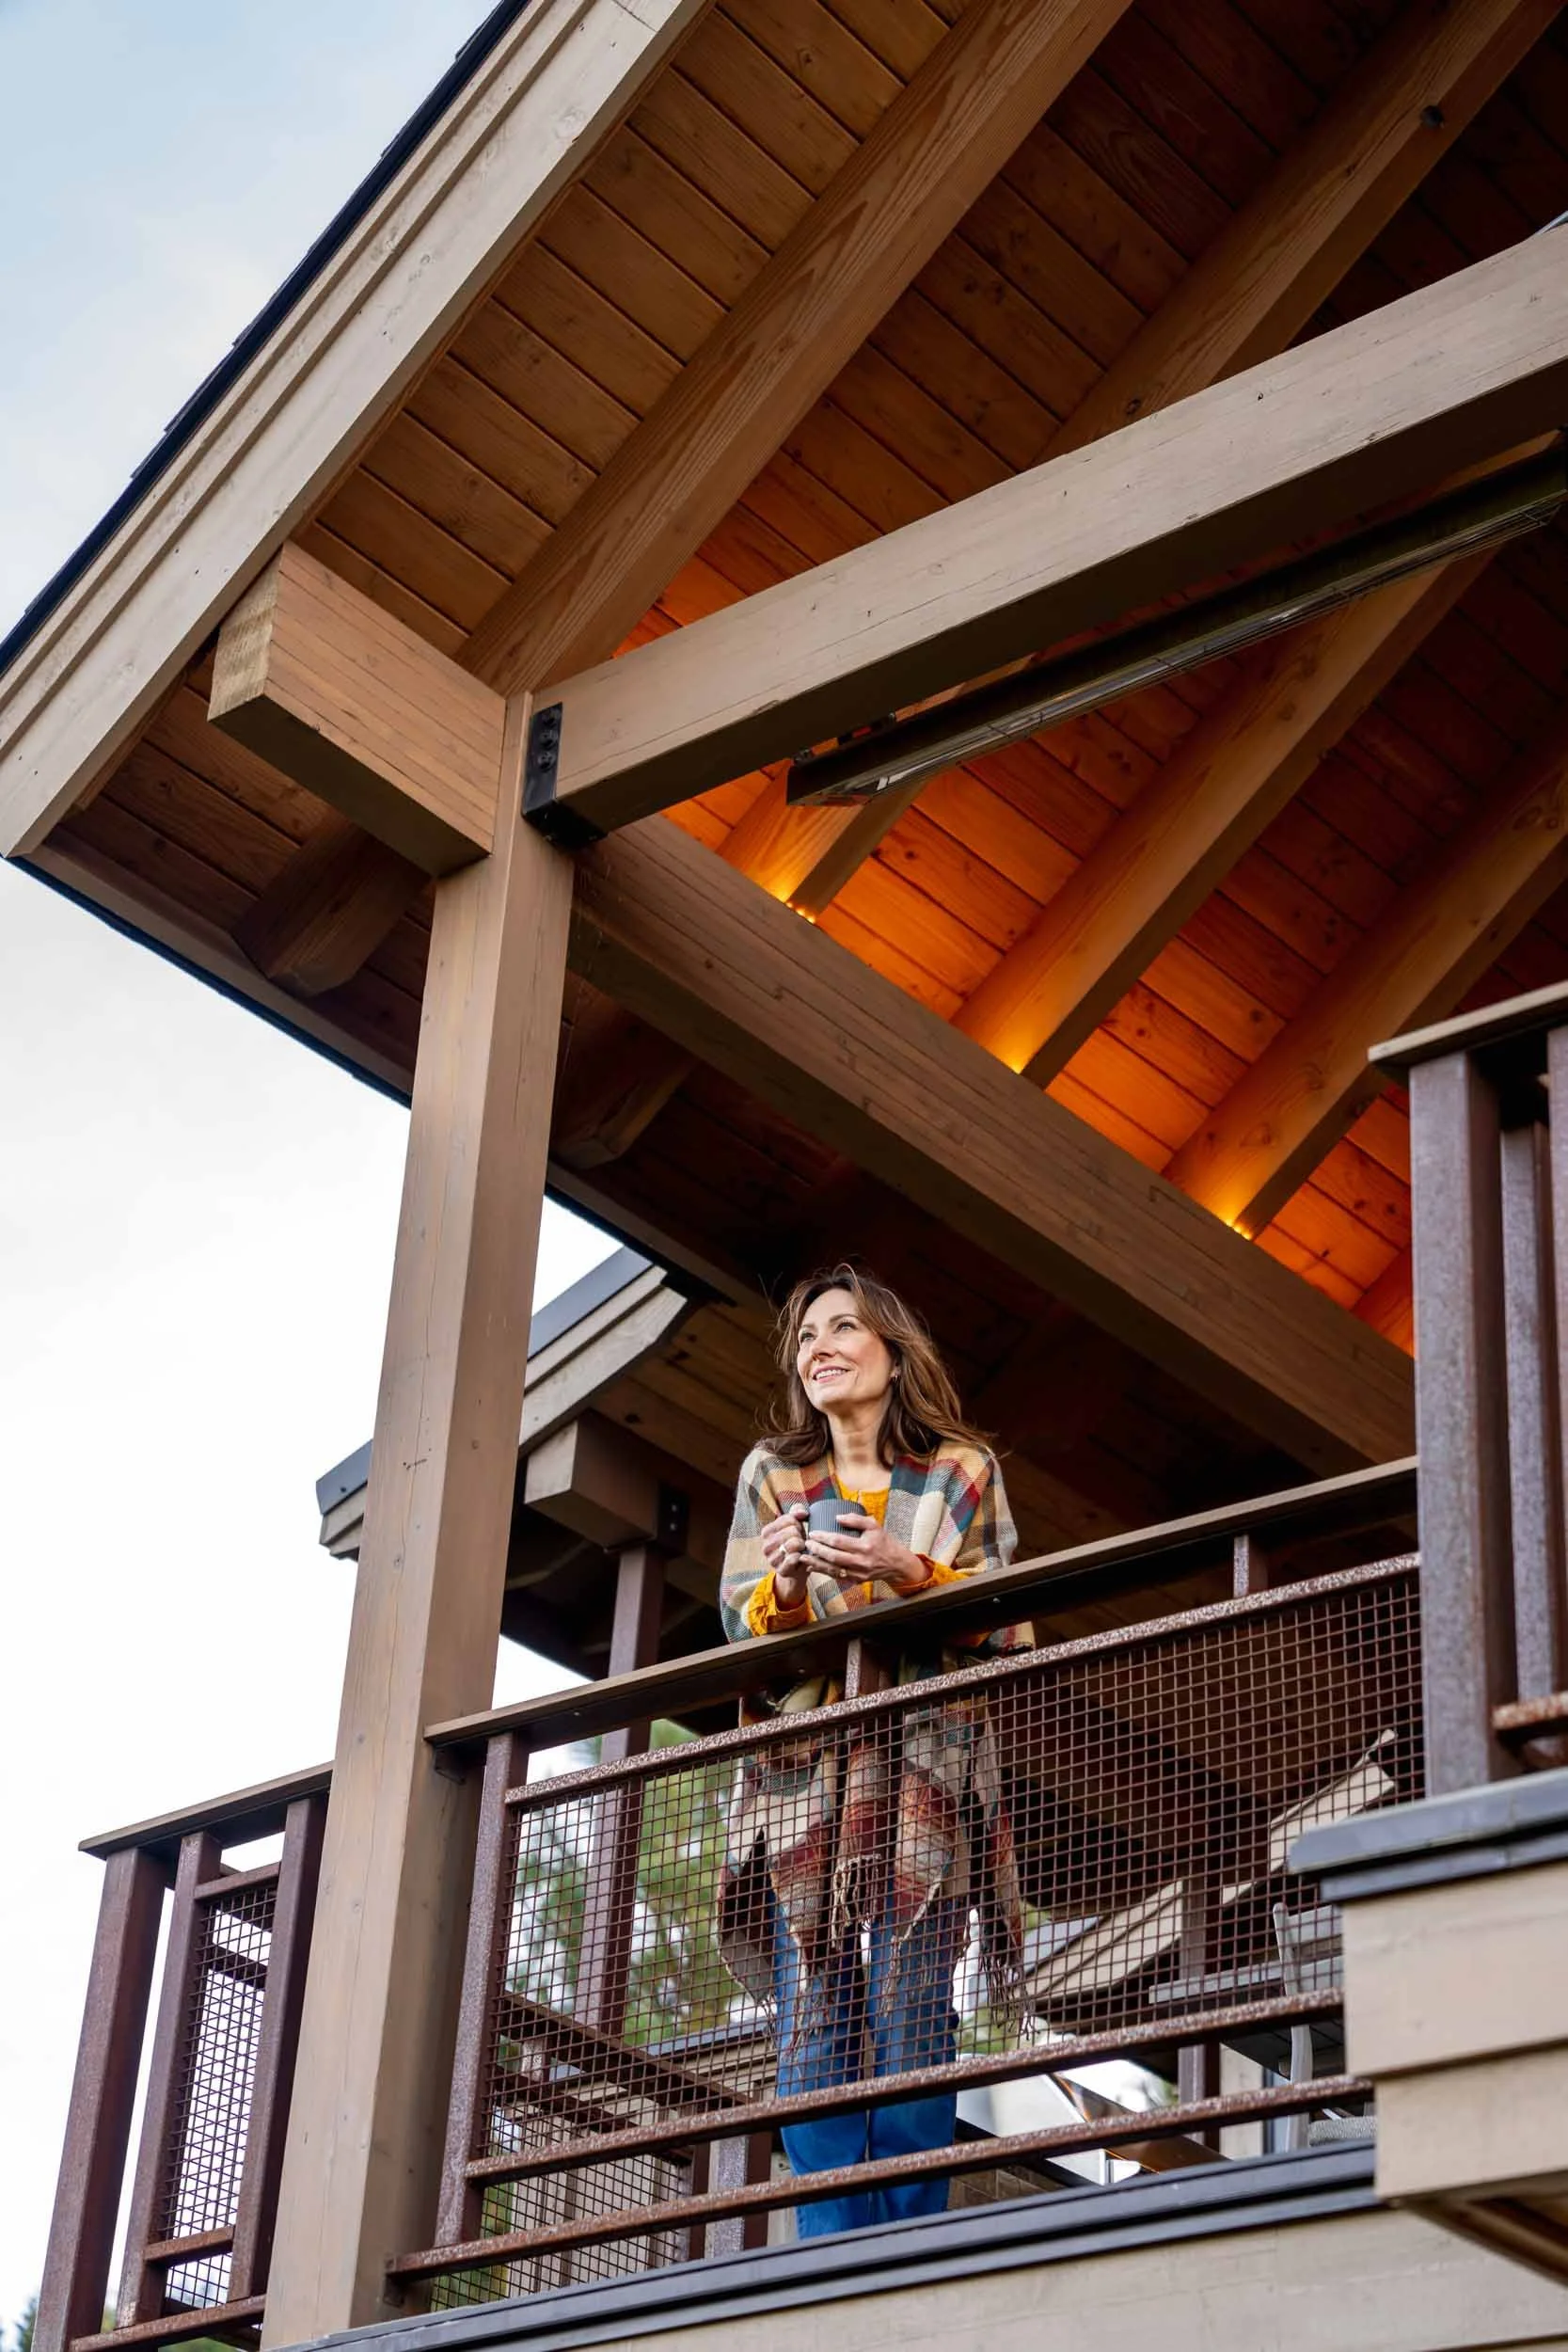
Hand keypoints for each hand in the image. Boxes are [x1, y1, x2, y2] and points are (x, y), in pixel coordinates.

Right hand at [762, 1505, 809, 1606]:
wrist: (797, 1567)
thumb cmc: (796, 1543)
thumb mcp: (795, 1525)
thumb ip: (796, 1513)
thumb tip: (802, 1513)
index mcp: (766, 1532)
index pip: (788, 1518)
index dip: (798, 1523)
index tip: (798, 1529)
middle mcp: (766, 1545)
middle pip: (792, 1531)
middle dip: (801, 1535)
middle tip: (801, 1541)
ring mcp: (772, 1559)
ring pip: (793, 1544)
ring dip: (802, 1546)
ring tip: (801, 1549)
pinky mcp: (780, 1570)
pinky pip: (793, 1558)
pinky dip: (800, 1556)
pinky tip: (800, 1556)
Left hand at [804, 1512, 931, 1594]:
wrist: (896, 1564)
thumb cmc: (884, 1541)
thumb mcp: (874, 1525)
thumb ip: (856, 1519)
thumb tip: (837, 1517)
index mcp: (865, 1546)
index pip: (839, 1541)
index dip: (823, 1537)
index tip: (812, 1533)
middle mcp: (861, 1561)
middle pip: (833, 1557)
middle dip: (817, 1550)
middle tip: (806, 1543)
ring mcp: (858, 1573)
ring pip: (833, 1569)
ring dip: (816, 1564)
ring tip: (803, 1557)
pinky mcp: (856, 1580)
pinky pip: (836, 1576)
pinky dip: (823, 1572)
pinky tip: (813, 1567)